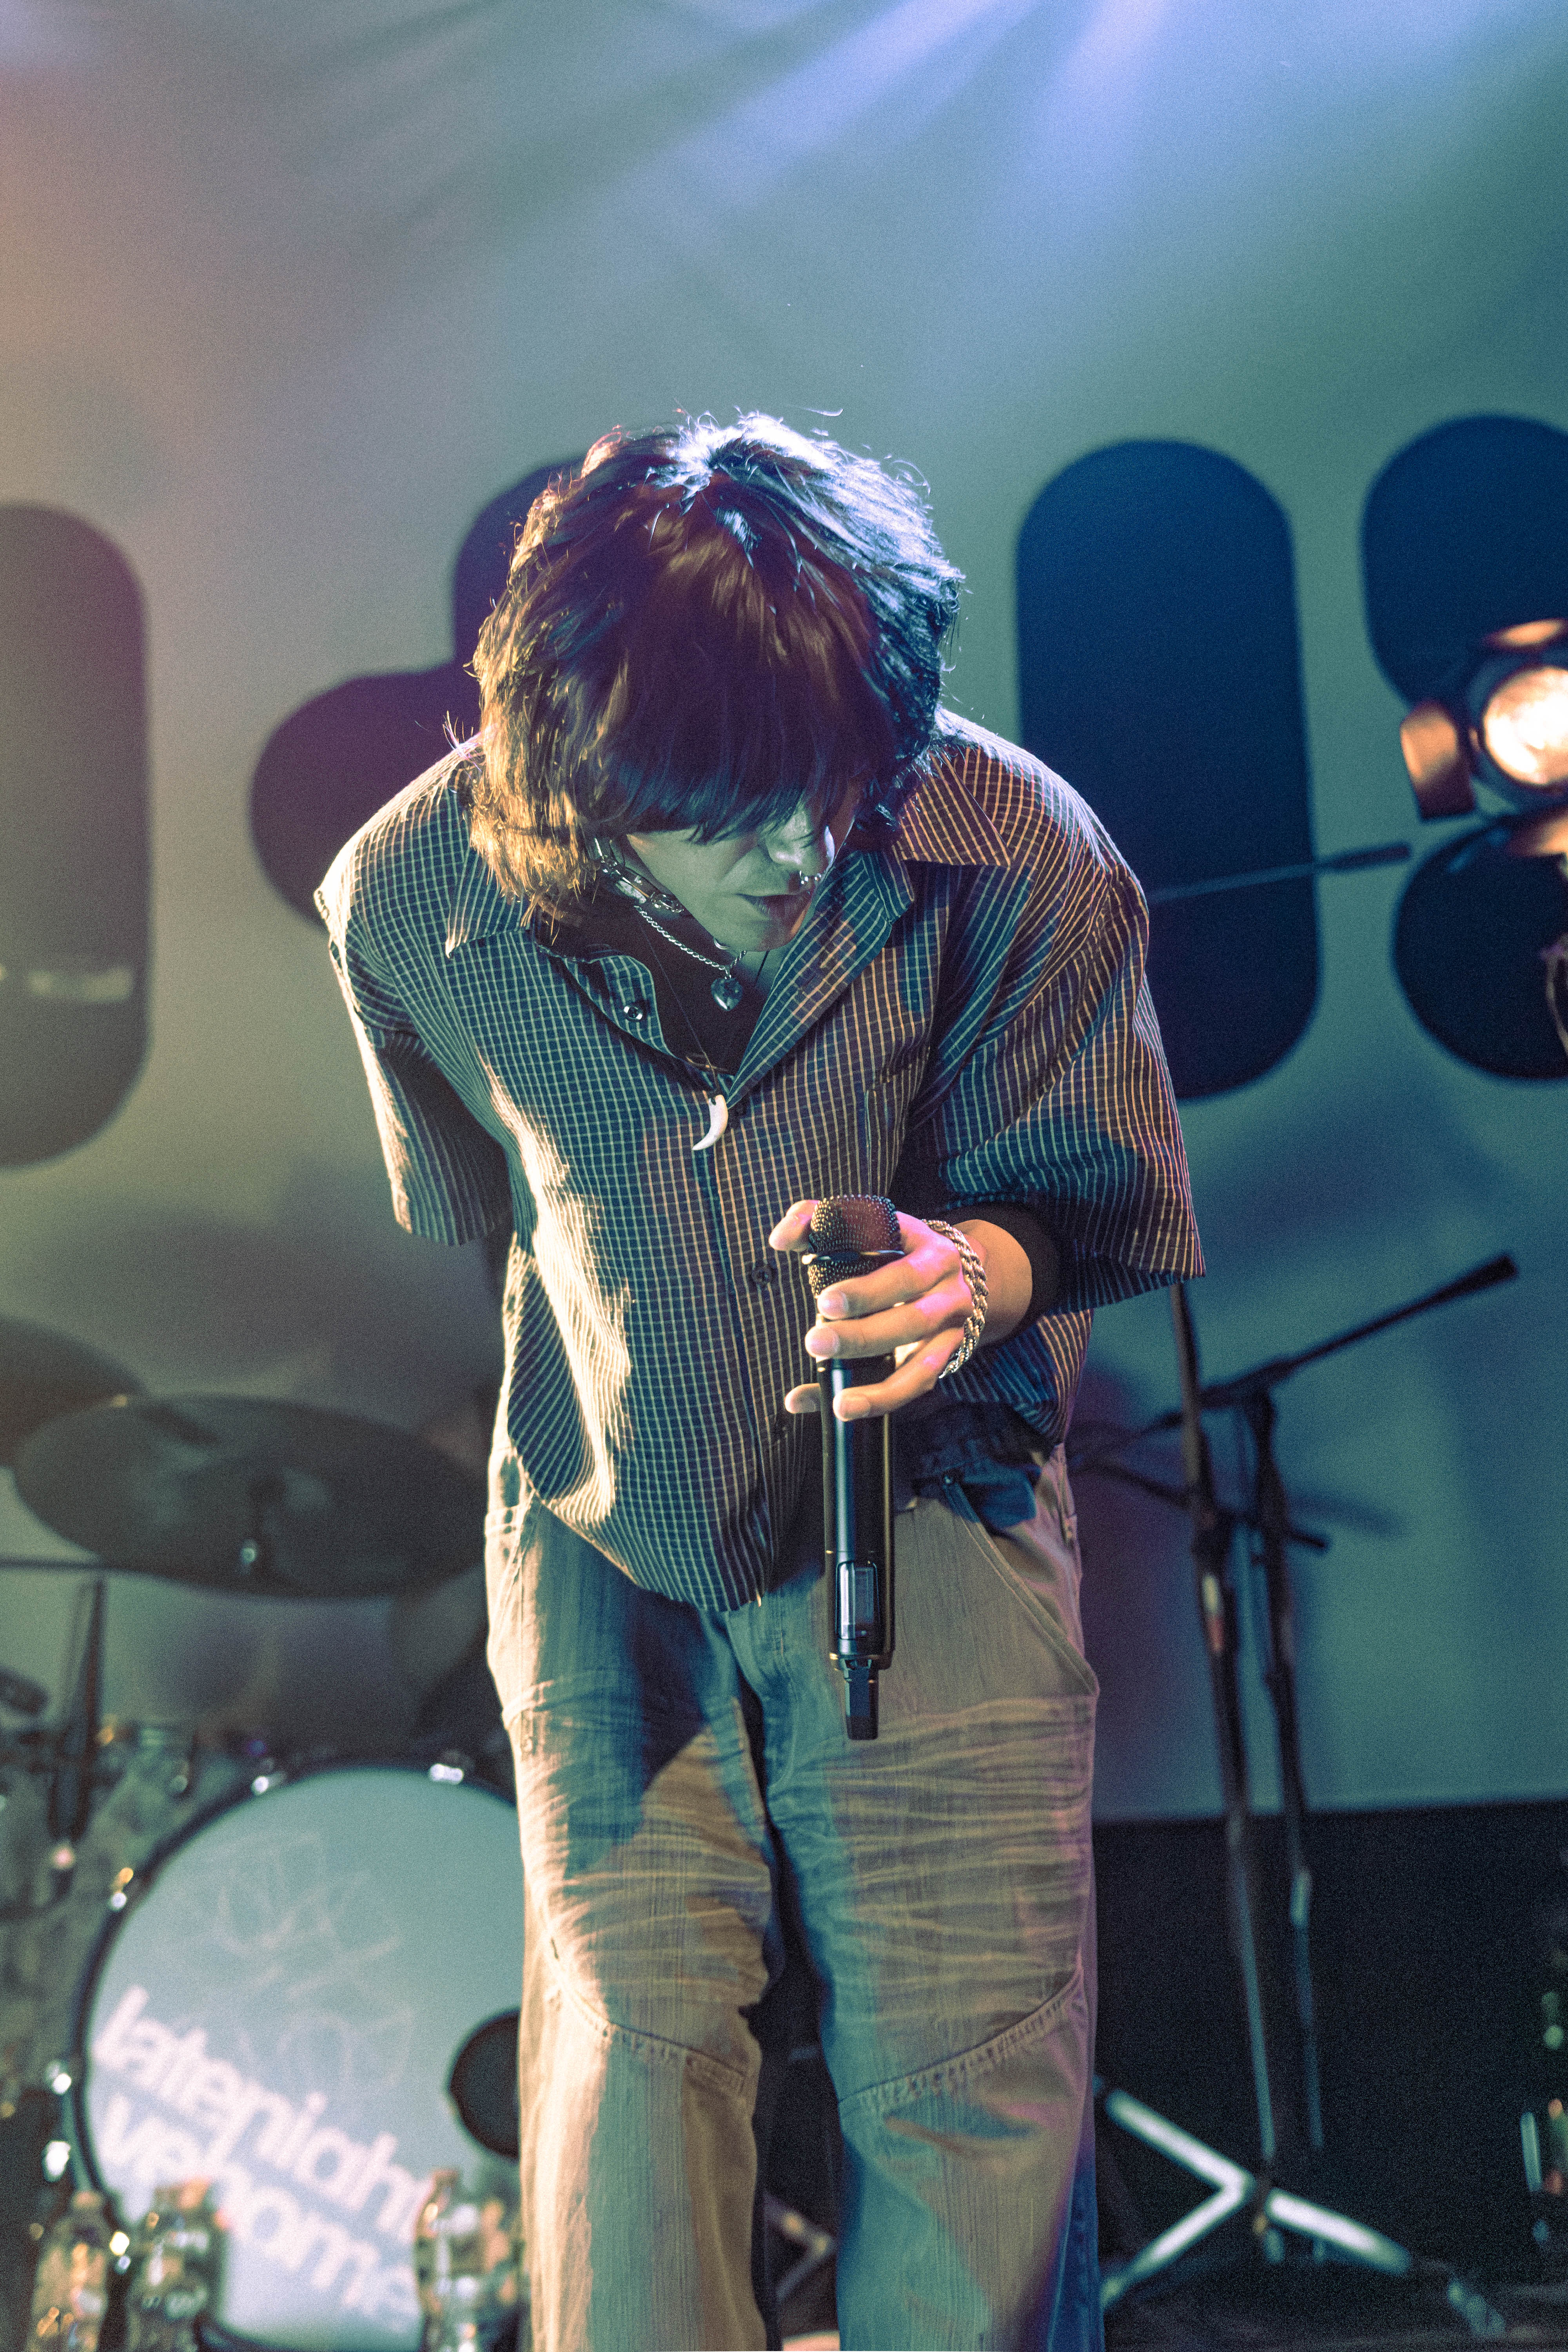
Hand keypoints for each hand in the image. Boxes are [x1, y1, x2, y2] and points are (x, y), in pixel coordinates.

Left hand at [769, 1202, 995, 1421]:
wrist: (952, 1268)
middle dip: (863, 1336)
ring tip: (839, 1403)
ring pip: (923, 1366)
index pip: (904, 1271)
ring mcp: (951, 1329)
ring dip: (881, 1389)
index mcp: (931, 1252)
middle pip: (913, 1320)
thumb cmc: (893, 1246)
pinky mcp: (946, 1358)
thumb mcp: (866, 1224)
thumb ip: (817, 1219)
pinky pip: (917, 1387)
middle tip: (815, 1343)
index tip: (824, 1302)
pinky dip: (880, 1402)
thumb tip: (779, 1238)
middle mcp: (949, 1291)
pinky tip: (839, 1408)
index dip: (867, 1291)